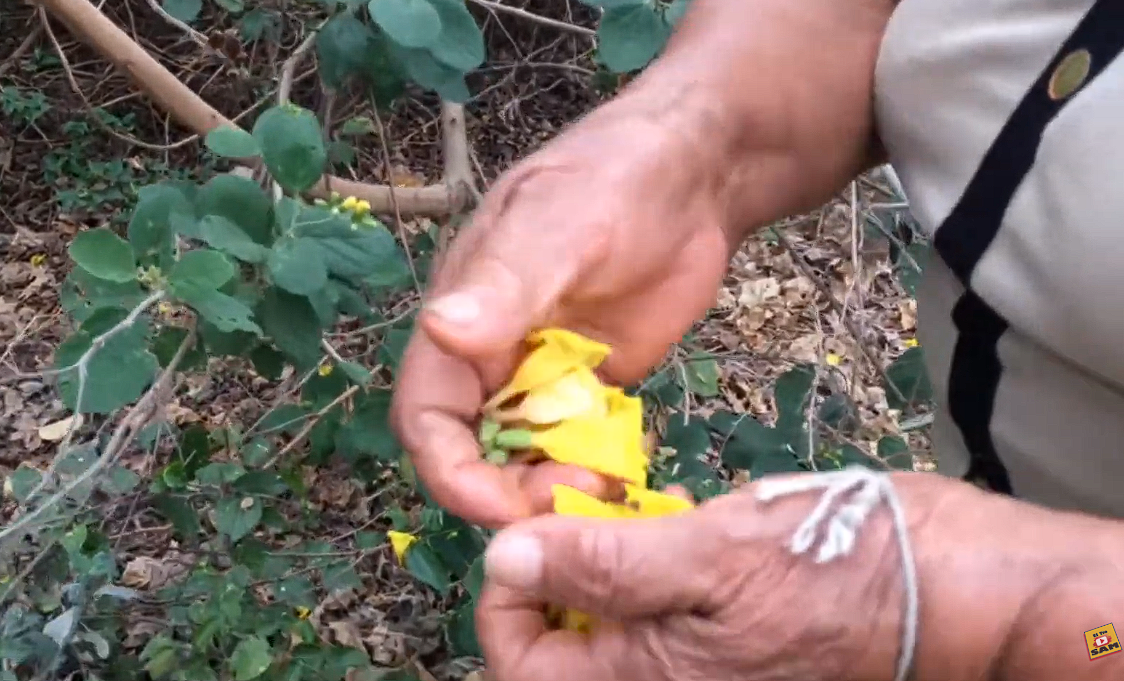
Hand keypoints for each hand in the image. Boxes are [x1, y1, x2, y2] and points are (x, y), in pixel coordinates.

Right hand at [390, 103, 736, 528]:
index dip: (451, 472)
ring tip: (607, 489)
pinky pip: (576, 448)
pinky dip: (591, 471)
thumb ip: (504, 284)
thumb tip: (439, 330)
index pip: (427, 416)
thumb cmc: (615, 180)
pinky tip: (626, 476)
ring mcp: (543, 374)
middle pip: (472, 452)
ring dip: (552, 489)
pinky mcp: (592, 385)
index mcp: (461, 319)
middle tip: (576, 500)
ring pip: (523, 459)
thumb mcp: (558, 226)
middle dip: (508, 492)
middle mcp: (491, 356)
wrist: (696, 174)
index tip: (502, 508)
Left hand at [475, 472, 1060, 680]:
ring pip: (600, 615)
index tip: (527, 528)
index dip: (505, 598)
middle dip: (547, 569)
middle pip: (557, 642)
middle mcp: (661, 679)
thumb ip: (604, 566)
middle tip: (572, 501)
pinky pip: (649, 601)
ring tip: (608, 498)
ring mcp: (690, 656)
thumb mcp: (711, 558)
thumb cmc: (837, 571)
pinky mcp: (717, 625)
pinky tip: (651, 511)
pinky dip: (633, 553)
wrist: (950, 584)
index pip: (522, 664)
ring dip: (587, 555)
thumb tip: (503, 559)